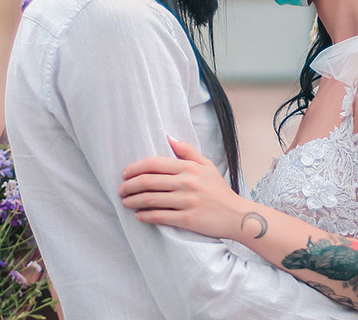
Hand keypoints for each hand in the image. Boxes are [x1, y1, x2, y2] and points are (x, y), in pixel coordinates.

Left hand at [119, 137, 245, 239]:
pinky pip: (159, 216)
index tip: (125, 173)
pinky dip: (145, 216)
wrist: (237, 215)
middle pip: (147, 181)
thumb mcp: (207, 166)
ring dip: (132, 201)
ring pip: (150, 199)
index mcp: (189, 168)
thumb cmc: (219, 191)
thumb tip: (169, 138)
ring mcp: (186, 201)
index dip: (135, 168)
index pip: (154, 164)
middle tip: (121, 190)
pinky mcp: (187, 219)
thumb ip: (188, 151)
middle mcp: (187, 182)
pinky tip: (139, 215)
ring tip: (126, 202)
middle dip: (128, 186)